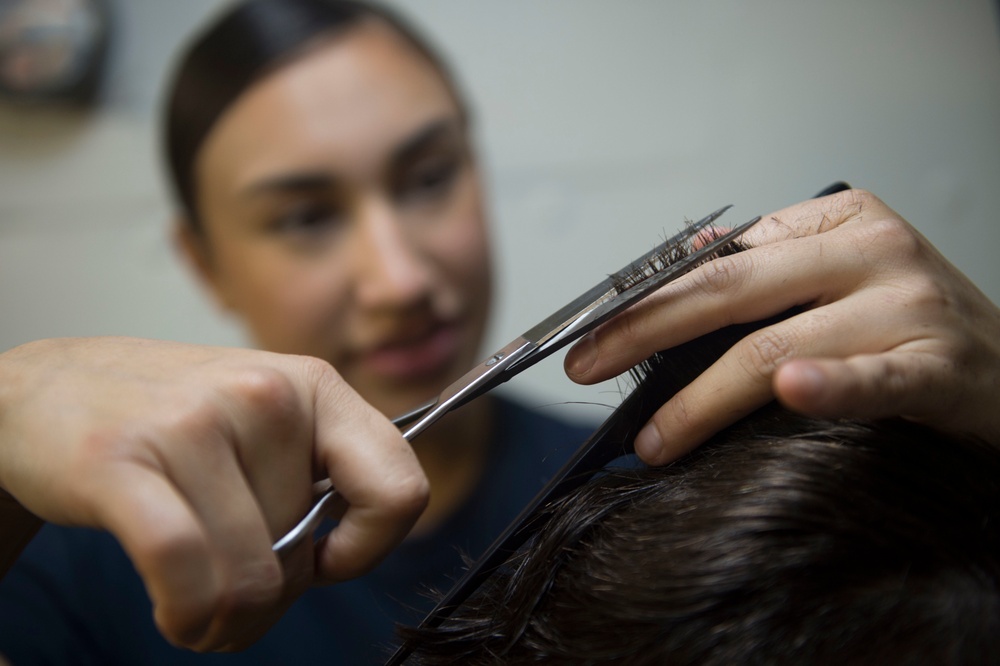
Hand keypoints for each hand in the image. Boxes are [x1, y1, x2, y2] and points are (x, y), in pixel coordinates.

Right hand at [0, 337, 427, 650]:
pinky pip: (188, 572)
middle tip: (229, 585)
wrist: (47, 389)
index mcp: (313, 386)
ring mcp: (194, 422)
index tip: (325, 558)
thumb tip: (348, 550)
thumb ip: (318, 472)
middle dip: (269, 593)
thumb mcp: (265, 420)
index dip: (373, 547)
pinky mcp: (125, 461)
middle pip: (304, 552)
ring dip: (225, 619)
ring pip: (250, 579)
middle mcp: (264, 395)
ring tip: (199, 608)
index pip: (400, 489)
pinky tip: (178, 615)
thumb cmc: (170, 421)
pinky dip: (189, 616)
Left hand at [565, 189, 999, 463]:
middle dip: (644, 332)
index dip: (645, 298)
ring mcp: (907, 303)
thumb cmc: (909, 331)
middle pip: (729, 290)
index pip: (717, 259)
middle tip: (585, 367)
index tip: (589, 332)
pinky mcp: (941, 364)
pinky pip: (874, 378)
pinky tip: (791, 393)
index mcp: (833, 222)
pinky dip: (829, 386)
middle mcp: (869, 250)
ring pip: (776, 345)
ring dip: (702, 398)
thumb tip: (668, 293)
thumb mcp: (836, 283)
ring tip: (654, 438)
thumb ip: (764, 283)